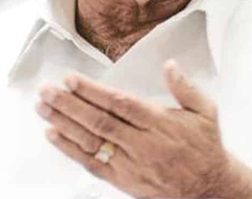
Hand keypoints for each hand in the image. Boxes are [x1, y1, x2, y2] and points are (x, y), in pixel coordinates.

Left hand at [36, 60, 251, 198]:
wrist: (208, 188)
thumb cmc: (204, 146)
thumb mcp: (205, 112)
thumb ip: (185, 87)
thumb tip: (170, 64)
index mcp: (159, 123)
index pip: (120, 104)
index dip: (94, 91)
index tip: (71, 79)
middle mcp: (142, 144)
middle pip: (99, 122)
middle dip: (69, 104)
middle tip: (47, 90)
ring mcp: (130, 164)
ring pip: (91, 142)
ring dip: (64, 123)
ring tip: (43, 107)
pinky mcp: (123, 180)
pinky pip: (91, 164)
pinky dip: (70, 150)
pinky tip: (53, 134)